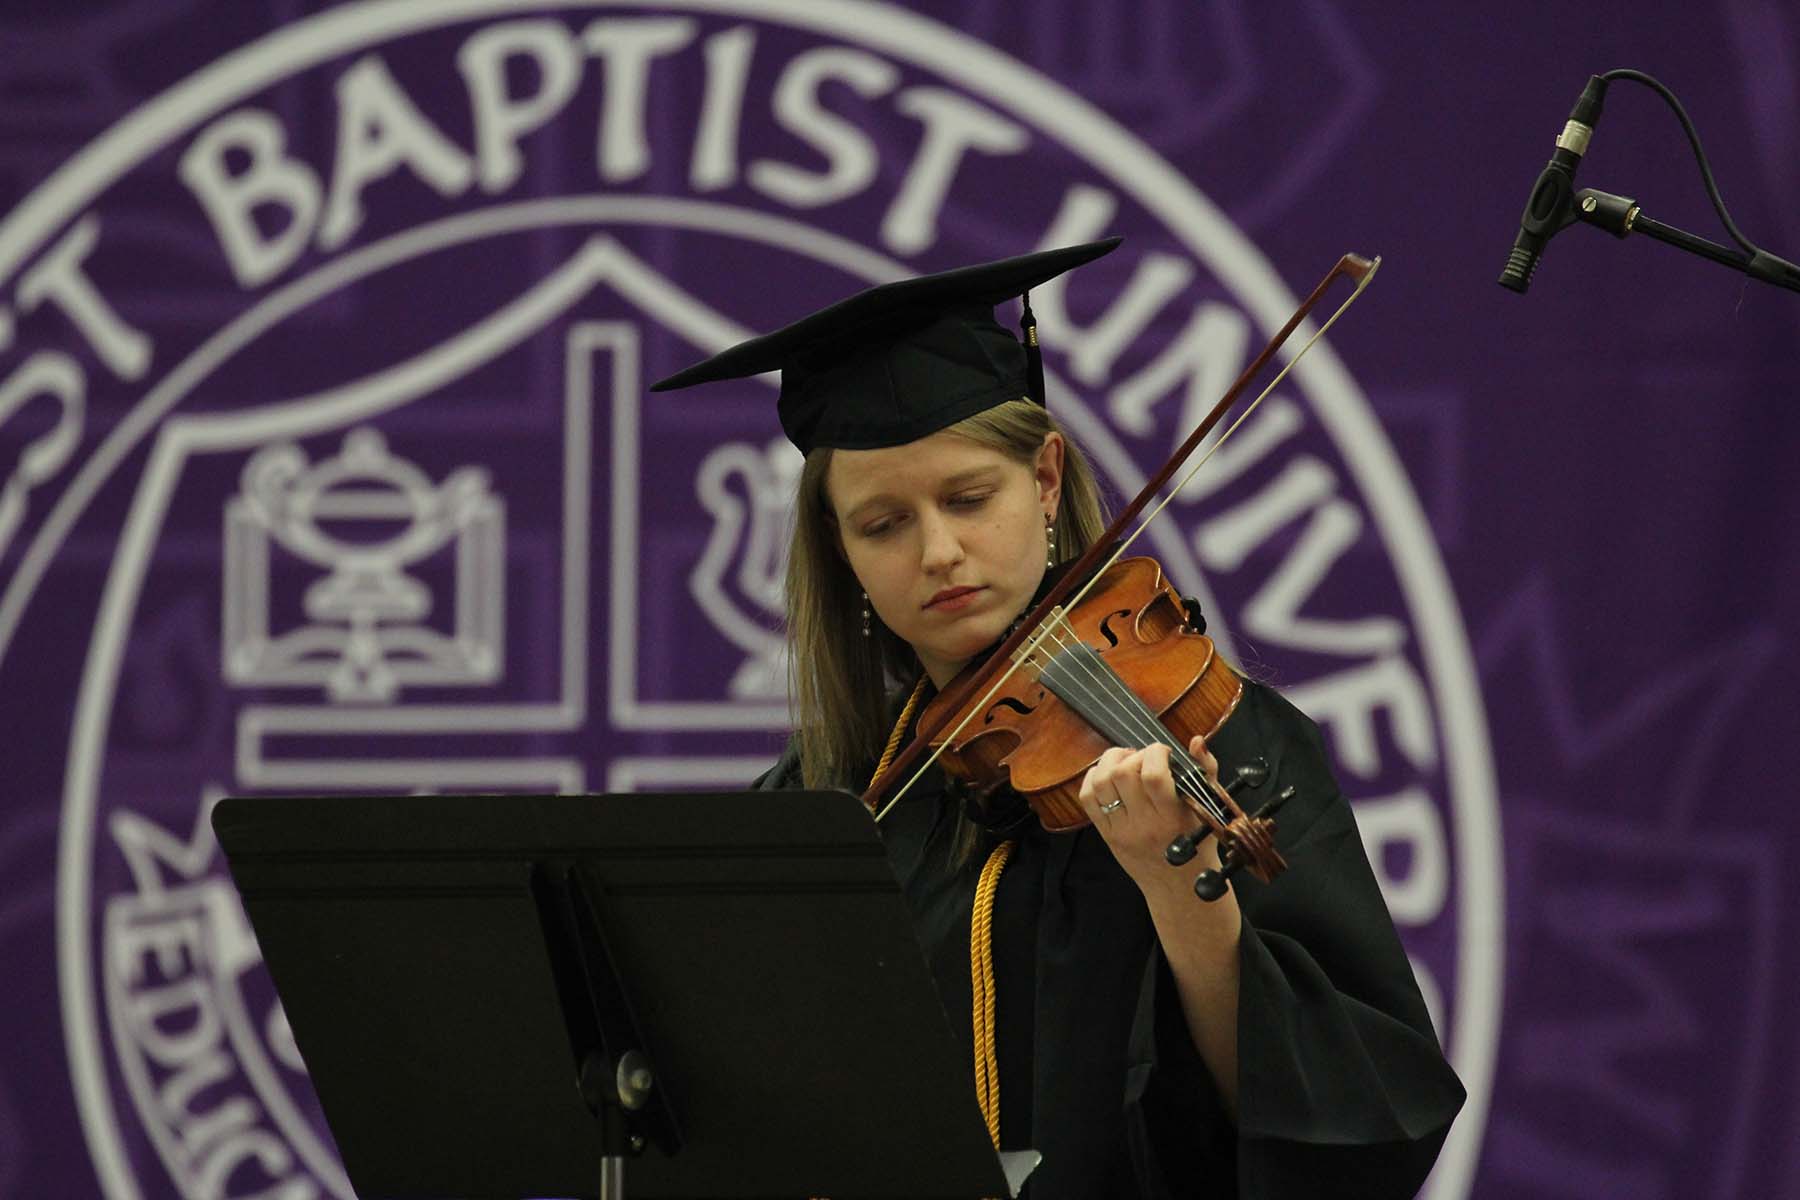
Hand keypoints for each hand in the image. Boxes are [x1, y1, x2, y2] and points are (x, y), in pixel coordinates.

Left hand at [1078, 736, 1225, 903]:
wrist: (1178, 888)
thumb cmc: (1198, 845)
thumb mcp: (1209, 809)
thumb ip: (1205, 771)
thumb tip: (1196, 741)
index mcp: (1172, 818)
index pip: (1153, 776)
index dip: (1156, 753)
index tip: (1165, 753)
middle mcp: (1143, 825)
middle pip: (1123, 774)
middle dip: (1133, 754)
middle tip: (1145, 757)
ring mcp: (1121, 831)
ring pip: (1101, 782)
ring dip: (1111, 761)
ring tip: (1127, 761)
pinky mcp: (1106, 835)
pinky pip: (1087, 798)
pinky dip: (1094, 778)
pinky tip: (1110, 775)